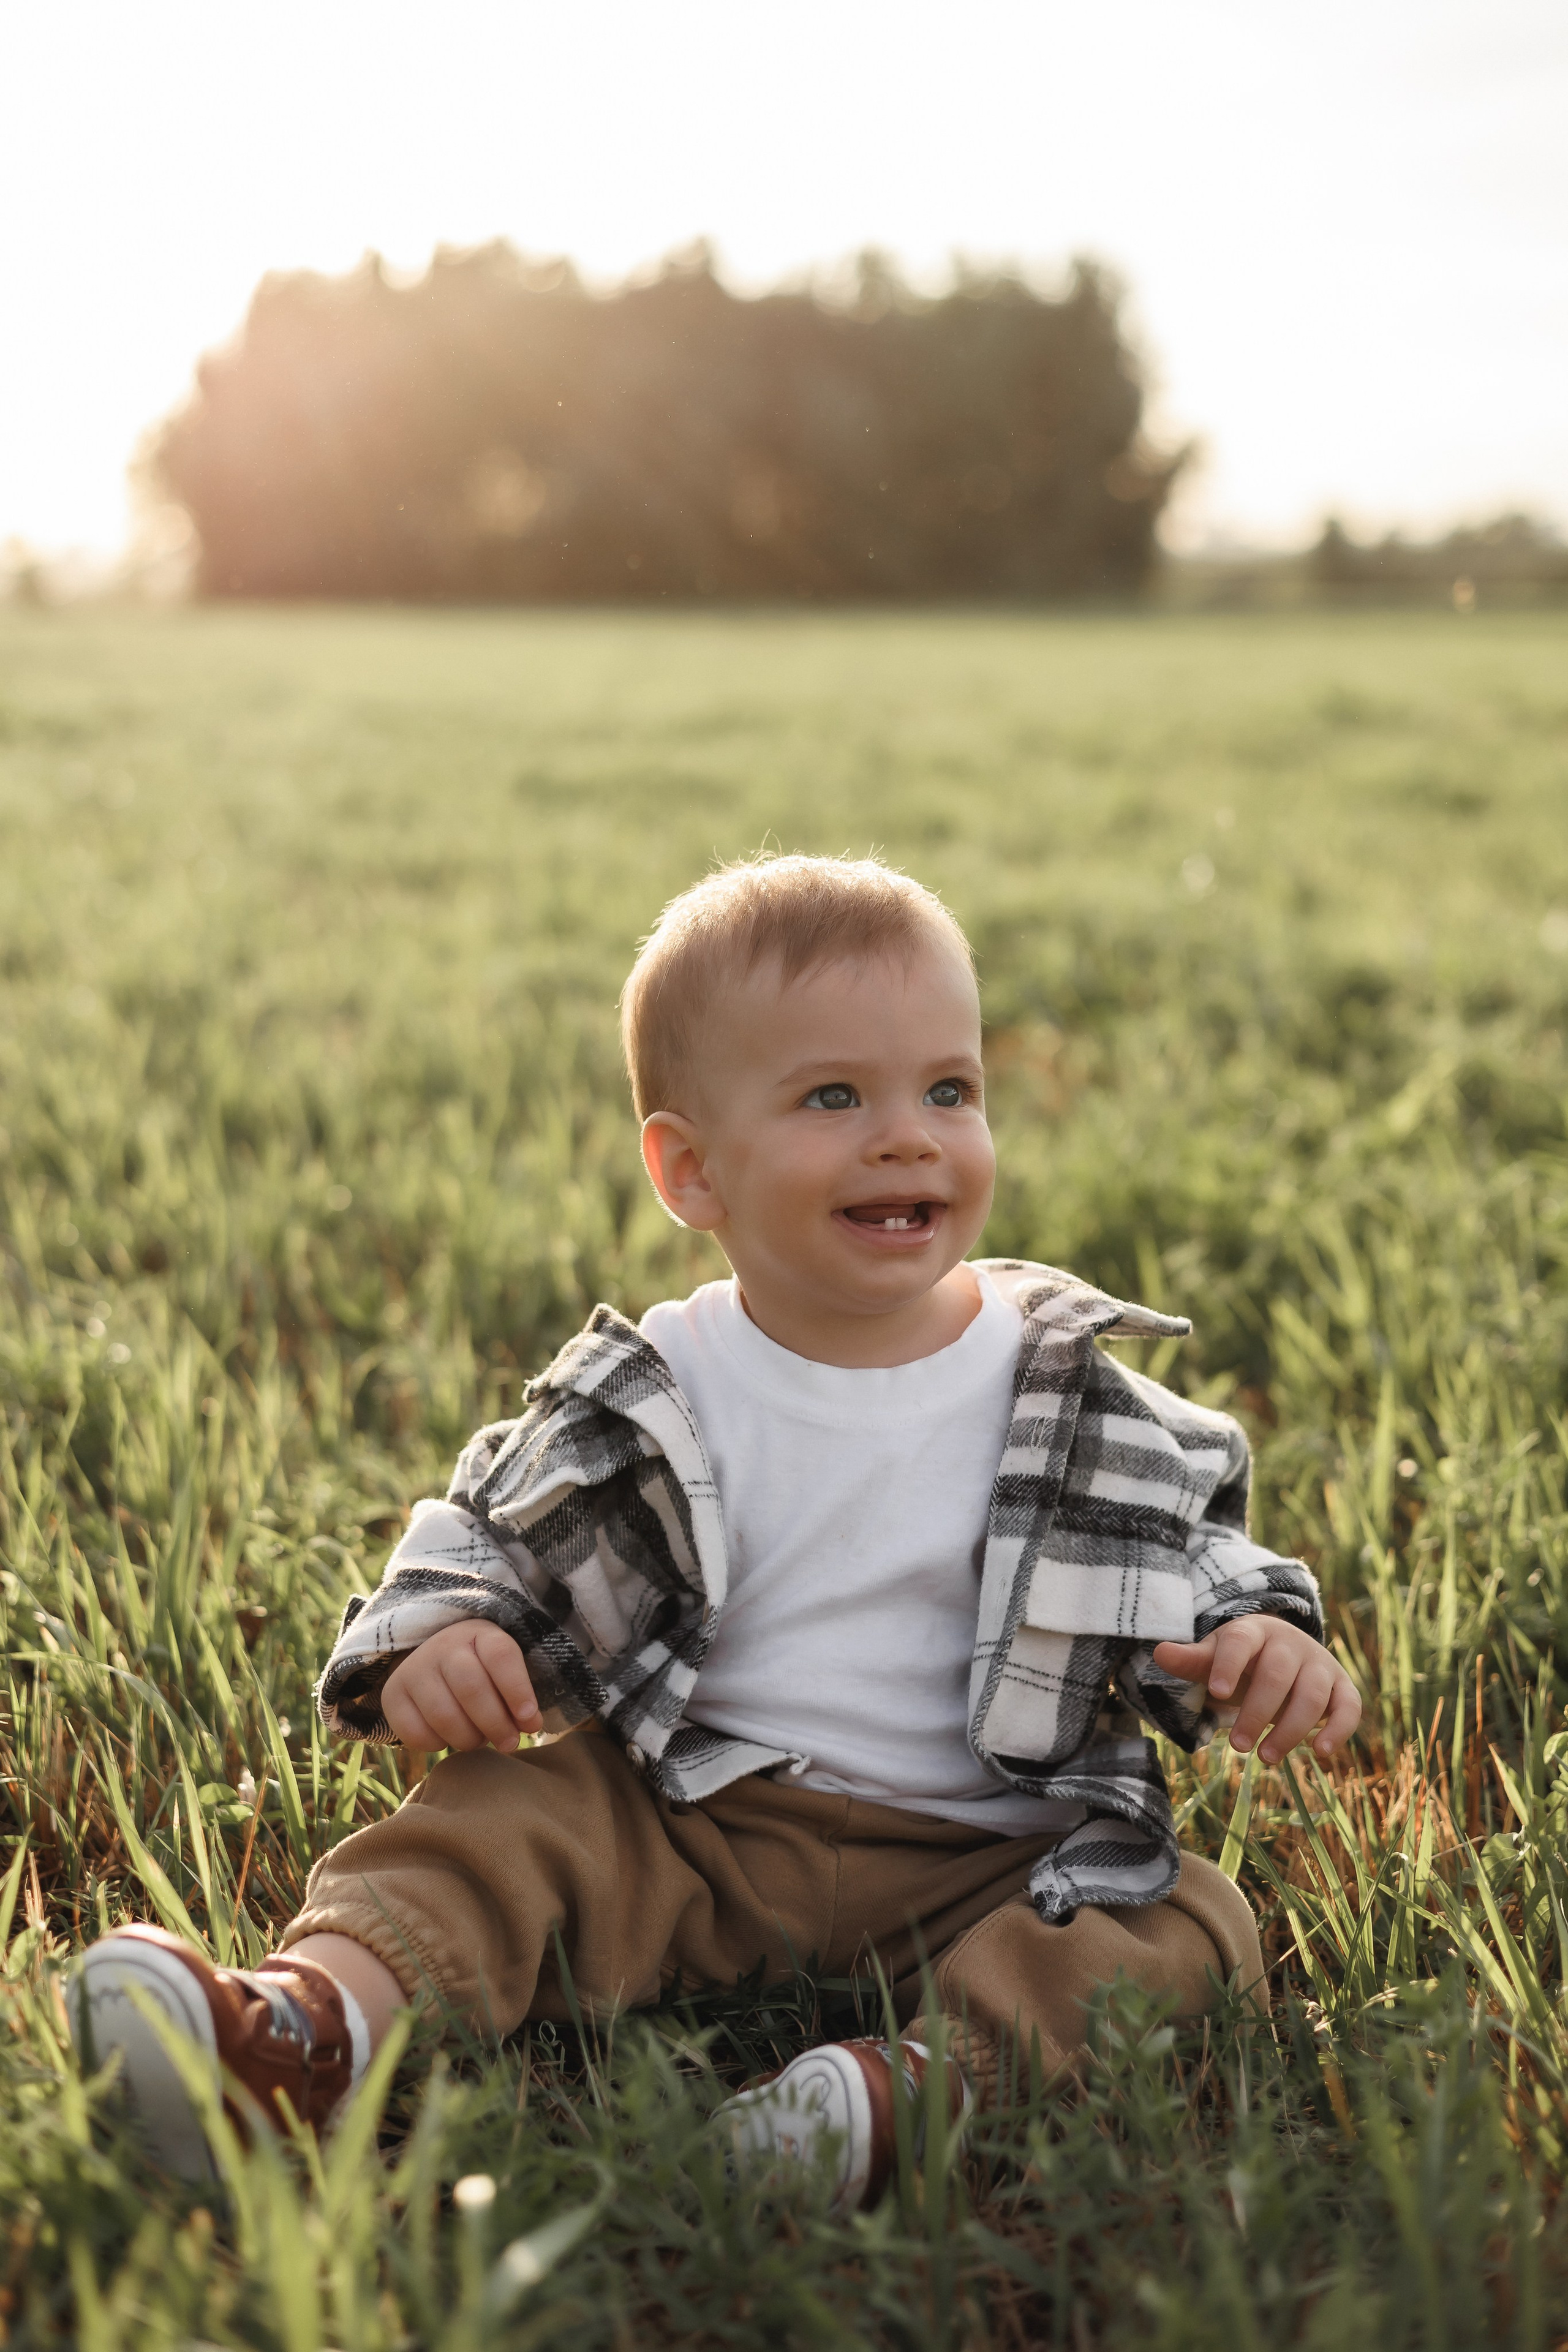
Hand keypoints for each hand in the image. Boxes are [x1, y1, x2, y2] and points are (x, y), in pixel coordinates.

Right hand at [382, 1619, 541, 1753]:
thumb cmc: (482, 1671)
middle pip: (471, 1687)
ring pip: (444, 1715)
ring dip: (468, 1739)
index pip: (501, 1656)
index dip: (518, 1690)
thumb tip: (532, 1725)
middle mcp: (443, 1645)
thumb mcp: (503, 1671)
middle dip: (495, 1723)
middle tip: (510, 1743)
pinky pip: (416, 1732)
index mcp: (479, 1633)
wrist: (434, 1662)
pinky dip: (437, 1744)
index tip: (531, 1721)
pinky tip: (448, 1737)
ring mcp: (414, 1668)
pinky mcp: (393, 1694)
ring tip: (480, 1740)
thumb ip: (520, 1695)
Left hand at [1151, 1618, 1359, 1765]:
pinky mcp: (1342, 1688)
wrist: (1285, 1653)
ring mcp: (1320, 1664)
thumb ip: (1192, 1660)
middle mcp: (1291, 1644)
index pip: (1241, 1642)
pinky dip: (1340, 1728)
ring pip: (1312, 1695)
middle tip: (1239, 1747)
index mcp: (1254, 1631)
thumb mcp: (1215, 1657)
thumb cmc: (1242, 1661)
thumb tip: (1160, 1652)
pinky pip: (1349, 1707)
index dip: (1228, 1665)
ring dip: (1291, 1729)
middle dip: (1258, 1712)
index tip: (1215, 1693)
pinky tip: (1322, 1752)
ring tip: (1266, 1758)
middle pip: (1277, 1674)